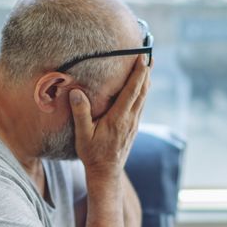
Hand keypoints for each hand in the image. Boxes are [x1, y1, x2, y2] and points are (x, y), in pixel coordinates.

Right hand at [69, 55, 149, 180]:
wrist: (106, 172)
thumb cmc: (93, 154)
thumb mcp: (83, 135)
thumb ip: (81, 113)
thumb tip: (76, 92)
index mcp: (119, 118)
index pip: (132, 91)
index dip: (138, 74)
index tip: (142, 58)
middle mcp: (130, 119)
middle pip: (142, 91)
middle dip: (146, 72)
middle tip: (150, 54)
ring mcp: (134, 123)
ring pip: (144, 98)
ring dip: (147, 80)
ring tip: (149, 65)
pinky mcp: (133, 127)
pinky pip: (141, 105)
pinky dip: (143, 92)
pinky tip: (143, 87)